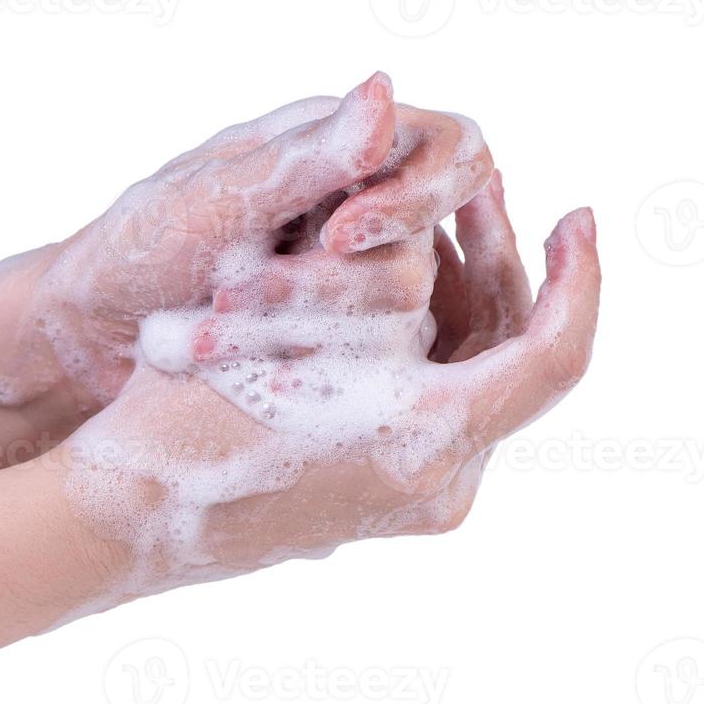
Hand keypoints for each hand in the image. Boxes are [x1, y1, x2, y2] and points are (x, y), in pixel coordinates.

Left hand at [0, 72, 492, 413]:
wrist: (88, 337)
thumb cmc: (134, 252)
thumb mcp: (214, 202)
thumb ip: (307, 159)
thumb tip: (385, 87)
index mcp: (336, 147)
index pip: (450, 148)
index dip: (423, 193)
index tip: (344, 238)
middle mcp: (358, 206)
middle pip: (432, 240)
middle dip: (345, 282)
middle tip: (251, 297)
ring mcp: (352, 278)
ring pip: (405, 307)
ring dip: (304, 326)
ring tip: (211, 334)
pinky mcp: (340, 339)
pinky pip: (374, 355)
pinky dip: (310, 364)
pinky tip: (252, 371)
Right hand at [58, 171, 599, 606]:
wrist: (123, 515)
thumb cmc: (185, 415)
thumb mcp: (287, 324)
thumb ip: (382, 270)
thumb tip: (442, 226)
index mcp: (427, 444)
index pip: (554, 358)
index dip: (580, 280)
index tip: (577, 215)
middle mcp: (437, 482)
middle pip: (511, 357)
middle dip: (501, 262)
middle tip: (479, 188)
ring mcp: (412, 494)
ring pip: (472, 374)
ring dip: (461, 291)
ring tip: (428, 217)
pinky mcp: (383, 489)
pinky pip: (436, 397)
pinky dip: (428, 332)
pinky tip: (391, 275)